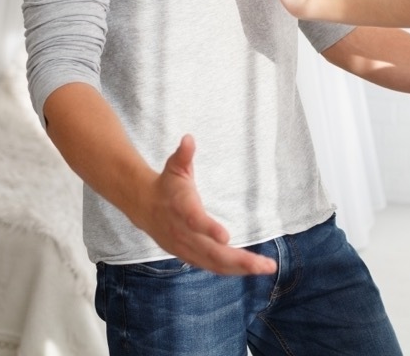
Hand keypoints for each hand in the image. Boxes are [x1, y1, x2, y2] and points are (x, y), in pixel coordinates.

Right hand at [136, 135, 276, 275]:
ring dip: (240, 268)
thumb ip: (183, 154)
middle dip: (240, 259)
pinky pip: (211, 266)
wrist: (143, 206)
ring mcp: (185, 248)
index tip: (226, 236)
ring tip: (265, 267)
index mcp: (182, 208)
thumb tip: (188, 138)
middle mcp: (183, 232)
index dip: (209, 229)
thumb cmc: (166, 184)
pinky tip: (250, 269)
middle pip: (212, 251)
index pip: (195, 221)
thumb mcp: (174, 166)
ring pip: (214, 263)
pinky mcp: (188, 256)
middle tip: (264, 264)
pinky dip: (230, 270)